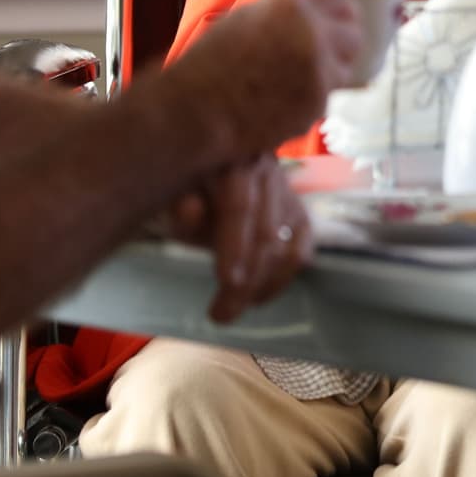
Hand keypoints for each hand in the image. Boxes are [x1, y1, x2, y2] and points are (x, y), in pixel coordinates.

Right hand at [154, 0, 364, 162]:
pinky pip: (326, 100)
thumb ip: (283, 13)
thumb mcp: (246, 19)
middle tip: (330, 55)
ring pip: (344, 70)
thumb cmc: (210, 64)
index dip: (342, 11)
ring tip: (296, 85)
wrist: (197, 109)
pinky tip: (283, 104)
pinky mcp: (318, 103)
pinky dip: (310, 103)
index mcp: (293, 5)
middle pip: (354, 35)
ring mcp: (319, 69)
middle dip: (344, 45)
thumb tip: (311, 13)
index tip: (342, 21)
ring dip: (328, 77)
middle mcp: (313, 33)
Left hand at [165, 158, 310, 322]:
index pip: (240, 207)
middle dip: (247, 279)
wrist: (212, 172)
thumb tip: (190, 209)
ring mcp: (287, 192)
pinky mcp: (299, 212)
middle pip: (265, 233)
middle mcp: (267, 171)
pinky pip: (300, 251)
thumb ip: (181, 207)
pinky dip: (282, 279)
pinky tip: (259, 296)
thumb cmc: (188, 191)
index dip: (235, 245)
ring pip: (286, 246)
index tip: (226, 282)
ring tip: (237, 308)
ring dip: (263, 285)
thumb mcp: (175, 197)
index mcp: (233, 161)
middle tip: (222, 315)